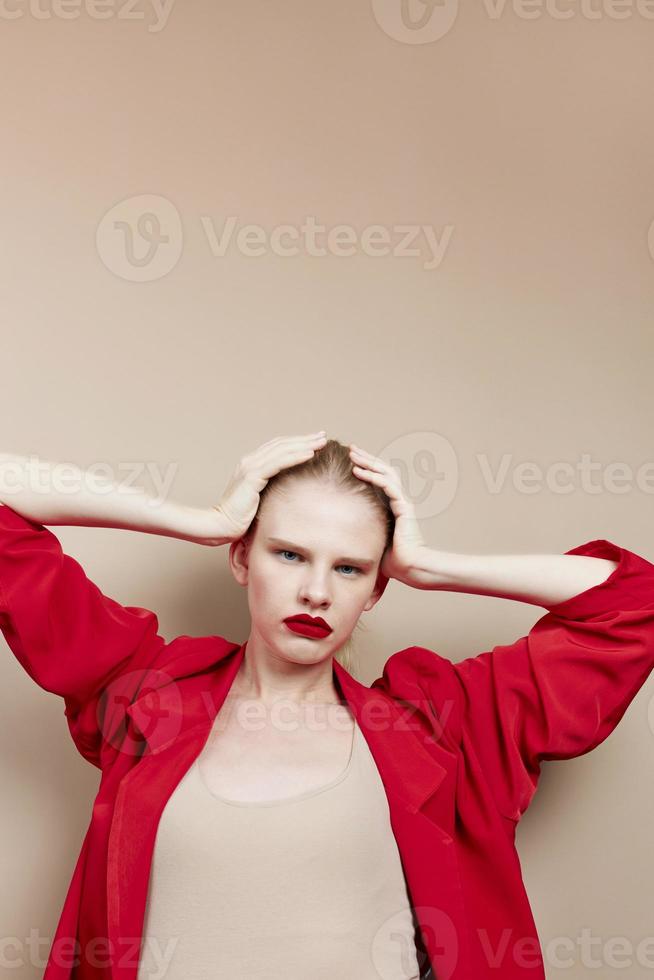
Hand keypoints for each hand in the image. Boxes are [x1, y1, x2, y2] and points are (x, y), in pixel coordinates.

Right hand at [212, 431, 326, 541]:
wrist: (220, 526)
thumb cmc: (239, 518)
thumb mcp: (259, 499)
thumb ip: (270, 489)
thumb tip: (289, 490)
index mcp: (251, 464)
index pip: (278, 447)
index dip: (297, 442)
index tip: (315, 441)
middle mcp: (250, 461)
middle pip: (282, 444)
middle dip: (304, 439)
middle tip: (323, 436)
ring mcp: (250, 467)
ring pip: (282, 450)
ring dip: (304, 444)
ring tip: (322, 442)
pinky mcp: (251, 477)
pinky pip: (277, 463)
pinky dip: (294, 457)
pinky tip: (310, 454)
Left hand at [348, 443, 427, 585]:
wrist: (412, 568)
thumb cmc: (396, 562)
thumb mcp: (374, 543)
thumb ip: (364, 538)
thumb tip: (345, 541)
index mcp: (393, 507)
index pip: (380, 480)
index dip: (367, 469)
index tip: (351, 461)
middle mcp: (399, 501)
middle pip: (383, 472)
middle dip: (367, 459)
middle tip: (351, 449)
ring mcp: (402, 502)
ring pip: (386, 474)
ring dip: (369, 462)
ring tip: (353, 454)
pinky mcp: (403, 507)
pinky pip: (388, 486)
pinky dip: (373, 476)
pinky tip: (359, 471)